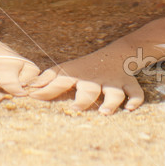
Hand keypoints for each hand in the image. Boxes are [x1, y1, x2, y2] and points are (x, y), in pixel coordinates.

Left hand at [27, 49, 144, 114]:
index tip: (33, 97)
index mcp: (78, 75)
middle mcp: (94, 79)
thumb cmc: (86, 67)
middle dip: (83, 98)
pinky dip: (135, 99)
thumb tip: (29, 88)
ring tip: (105, 112)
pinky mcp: (128, 83)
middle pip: (89, 89)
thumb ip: (49, 79)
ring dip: (111, 101)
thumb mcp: (67, 69)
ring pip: (114, 92)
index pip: (60, 81)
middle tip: (76, 108)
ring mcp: (113, 82)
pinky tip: (130, 109)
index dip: (46, 90)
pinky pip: (135, 91)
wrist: (117, 53)